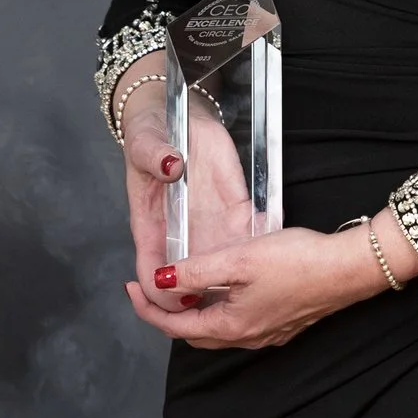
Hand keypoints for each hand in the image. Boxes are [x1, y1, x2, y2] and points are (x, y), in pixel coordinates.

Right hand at [114, 61, 247, 313]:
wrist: (175, 116)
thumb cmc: (150, 134)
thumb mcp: (143, 141)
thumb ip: (153, 156)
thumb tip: (169, 165)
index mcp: (151, 227)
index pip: (153, 271)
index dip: (163, 292)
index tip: (182, 298)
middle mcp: (181, 233)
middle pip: (191, 280)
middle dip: (207, 296)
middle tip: (227, 301)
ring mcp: (208, 223)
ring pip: (223, 265)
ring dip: (237, 278)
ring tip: (256, 280)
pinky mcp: (232, 207)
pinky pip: (247, 232)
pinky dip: (260, 242)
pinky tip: (273, 246)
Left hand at [124, 214, 414, 348]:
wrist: (348, 269)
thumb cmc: (297, 261)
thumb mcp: (239, 260)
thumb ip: (196, 271)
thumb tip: (160, 282)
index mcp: (230, 326)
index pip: (173, 327)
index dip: (146, 308)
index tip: (130, 287)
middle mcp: (246, 338)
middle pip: (193, 333)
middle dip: (167, 312)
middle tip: (151, 286)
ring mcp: (266, 333)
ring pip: (216, 329)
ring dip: (194, 311)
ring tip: (183, 283)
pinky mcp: (282, 323)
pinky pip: (238, 322)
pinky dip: (218, 308)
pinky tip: (224, 285)